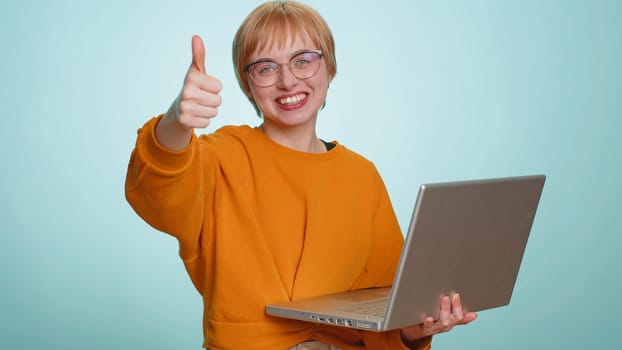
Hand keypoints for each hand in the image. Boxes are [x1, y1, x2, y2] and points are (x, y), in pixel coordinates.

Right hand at [157, 35, 222, 149]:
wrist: (178, 109)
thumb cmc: (192, 87)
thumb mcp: (196, 71)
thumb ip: (199, 55)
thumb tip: (196, 37)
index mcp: (191, 78)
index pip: (219, 86)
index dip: (214, 87)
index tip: (204, 87)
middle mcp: (186, 91)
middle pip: (218, 100)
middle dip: (213, 101)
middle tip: (201, 98)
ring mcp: (185, 107)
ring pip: (214, 112)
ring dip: (209, 111)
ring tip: (199, 106)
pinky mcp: (185, 121)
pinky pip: (208, 122)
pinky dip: (204, 120)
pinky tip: (195, 115)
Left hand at [400, 293, 476, 342]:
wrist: (422, 329)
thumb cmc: (437, 320)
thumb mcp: (450, 319)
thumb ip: (461, 317)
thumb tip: (474, 315)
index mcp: (452, 321)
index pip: (459, 315)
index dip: (458, 306)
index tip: (456, 295)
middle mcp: (446, 325)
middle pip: (453, 318)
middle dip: (453, 307)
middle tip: (449, 296)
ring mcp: (436, 327)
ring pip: (443, 322)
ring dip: (444, 310)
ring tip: (443, 299)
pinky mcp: (427, 328)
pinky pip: (428, 326)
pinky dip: (429, 322)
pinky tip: (428, 318)